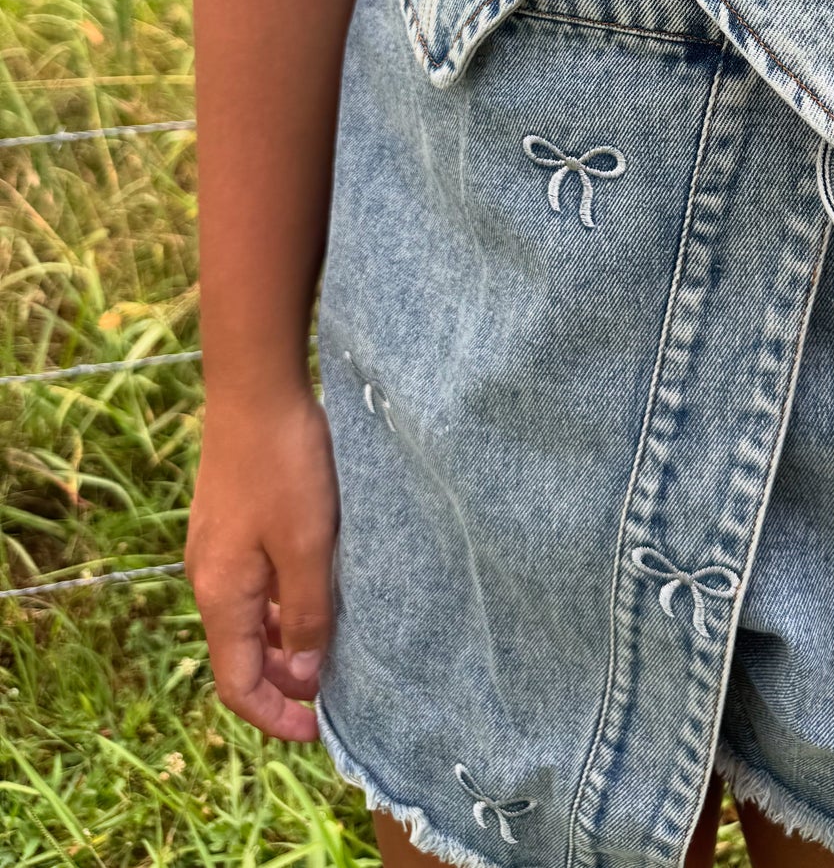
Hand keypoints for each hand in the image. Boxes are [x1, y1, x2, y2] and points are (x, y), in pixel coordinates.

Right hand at [186, 385, 338, 740]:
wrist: (255, 388)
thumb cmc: (285, 466)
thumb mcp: (309, 547)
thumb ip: (309, 614)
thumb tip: (305, 675)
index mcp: (222, 594)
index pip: (237, 684)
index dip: (275, 717)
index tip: (318, 730)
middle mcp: (209, 576)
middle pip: (242, 653)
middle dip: (285, 680)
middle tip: (336, 688)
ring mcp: (218, 545)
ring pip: (251, 614)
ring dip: (288, 638)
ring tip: (337, 641)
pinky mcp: (232, 518)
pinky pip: (256, 580)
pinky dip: (285, 599)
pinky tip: (322, 584)